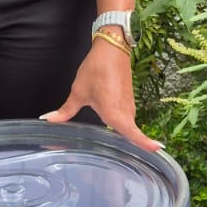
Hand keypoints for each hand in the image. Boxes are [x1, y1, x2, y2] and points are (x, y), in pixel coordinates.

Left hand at [41, 38, 163, 151]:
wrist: (112, 49)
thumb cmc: (96, 69)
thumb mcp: (78, 92)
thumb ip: (65, 111)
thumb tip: (49, 120)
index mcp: (114, 112)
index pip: (132, 133)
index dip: (145, 143)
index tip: (157, 150)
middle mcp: (125, 111)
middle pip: (128, 134)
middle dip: (128, 144)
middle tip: (123, 158)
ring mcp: (129, 105)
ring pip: (126, 125)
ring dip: (122, 132)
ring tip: (114, 144)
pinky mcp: (129, 100)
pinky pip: (126, 117)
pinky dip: (121, 121)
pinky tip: (111, 121)